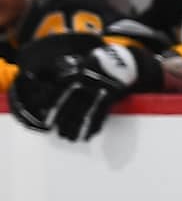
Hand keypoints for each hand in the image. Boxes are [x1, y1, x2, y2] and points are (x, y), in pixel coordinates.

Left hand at [8, 36, 161, 142]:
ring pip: (84, 113)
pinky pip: (100, 115)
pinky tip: (89, 135)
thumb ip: (63, 76)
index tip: (46, 120)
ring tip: (72, 139)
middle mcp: (82, 83)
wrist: (117, 61)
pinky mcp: (109, 96)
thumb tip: (44, 86)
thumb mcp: (75, 65)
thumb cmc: (92, 66)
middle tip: (60, 134)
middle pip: (70, 106)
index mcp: (72, 74)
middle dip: (64, 122)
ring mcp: (97, 90)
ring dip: (77, 128)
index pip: (56, 93)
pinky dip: (94, 126)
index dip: (50, 108)